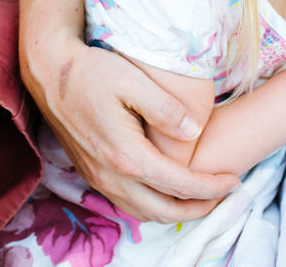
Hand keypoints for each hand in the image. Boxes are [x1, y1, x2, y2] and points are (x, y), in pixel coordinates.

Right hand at [21, 30, 238, 221]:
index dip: (211, 187)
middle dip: (200, 209)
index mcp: (126, 155)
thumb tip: (194, 133)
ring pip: (145, 213)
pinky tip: (168, 190)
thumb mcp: (133, 81)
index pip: (179, 184)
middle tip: (225, 195)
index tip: (235, 181)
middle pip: (164, 211)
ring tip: (202, 196)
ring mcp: (99, 179)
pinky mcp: (92, 174)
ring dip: (176, 211)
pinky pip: (128, 204)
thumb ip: (166, 109)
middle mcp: (111, 176)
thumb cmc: (93, 72)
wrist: (50, 73)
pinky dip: (154, 205)